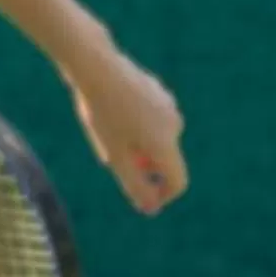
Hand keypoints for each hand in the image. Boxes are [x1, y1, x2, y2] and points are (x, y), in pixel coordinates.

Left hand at [67, 45, 187, 212]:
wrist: (97, 68)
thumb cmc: (102, 114)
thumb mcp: (114, 155)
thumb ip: (134, 185)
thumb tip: (151, 209)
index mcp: (166, 144)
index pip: (178, 182)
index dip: (162, 196)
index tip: (141, 197)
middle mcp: (175, 126)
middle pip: (163, 159)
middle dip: (142, 165)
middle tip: (110, 151)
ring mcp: (169, 106)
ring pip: (155, 139)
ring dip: (137, 144)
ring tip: (108, 128)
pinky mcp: (159, 92)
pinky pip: (150, 120)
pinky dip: (136, 125)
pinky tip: (113, 110)